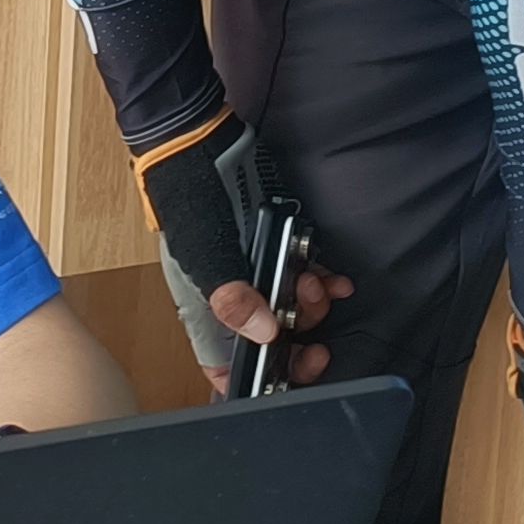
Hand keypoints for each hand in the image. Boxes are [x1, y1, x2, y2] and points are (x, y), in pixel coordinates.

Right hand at [136, 111, 350, 386]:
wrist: (201, 138)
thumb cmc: (187, 197)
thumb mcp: (204, 253)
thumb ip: (231, 296)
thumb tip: (265, 334)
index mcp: (204, 307)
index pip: (224, 361)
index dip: (251, 381)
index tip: (279, 384)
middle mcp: (233, 293)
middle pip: (269, 341)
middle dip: (296, 347)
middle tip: (315, 346)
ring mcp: (258, 268)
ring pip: (294, 308)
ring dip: (313, 307)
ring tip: (316, 287)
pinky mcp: (280, 243)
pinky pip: (308, 274)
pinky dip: (325, 281)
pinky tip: (335, 279)